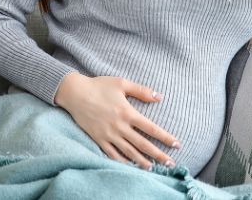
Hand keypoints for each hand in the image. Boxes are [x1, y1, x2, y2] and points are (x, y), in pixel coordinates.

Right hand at [54, 72, 179, 169]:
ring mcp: (108, 134)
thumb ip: (142, 91)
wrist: (75, 93)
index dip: (165, 137)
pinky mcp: (98, 139)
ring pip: (129, 152)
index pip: (151, 128)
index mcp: (127, 112)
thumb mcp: (121, 83)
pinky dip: (122, 162)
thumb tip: (160, 97)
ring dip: (142, 161)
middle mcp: (120, 126)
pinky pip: (112, 154)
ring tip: (153, 168)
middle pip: (143, 144)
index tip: (177, 144)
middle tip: (171, 163)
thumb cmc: (99, 86)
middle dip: (158, 154)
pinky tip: (130, 166)